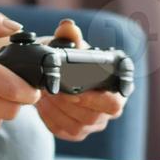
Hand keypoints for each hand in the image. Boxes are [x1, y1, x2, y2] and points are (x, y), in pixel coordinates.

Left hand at [34, 19, 127, 140]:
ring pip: (79, 125)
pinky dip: (50, 118)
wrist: (50, 74)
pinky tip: (43, 105)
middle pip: (95, 116)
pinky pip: (65, 131)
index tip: (76, 92)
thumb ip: (69, 36)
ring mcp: (95, 123)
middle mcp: (111, 107)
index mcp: (116, 86)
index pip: (116, 101)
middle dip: (70, 103)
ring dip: (58, 109)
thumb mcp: (67, 45)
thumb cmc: (66, 59)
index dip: (98, 100)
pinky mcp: (78, 132)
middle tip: (54, 90)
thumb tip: (68, 27)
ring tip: (45, 94)